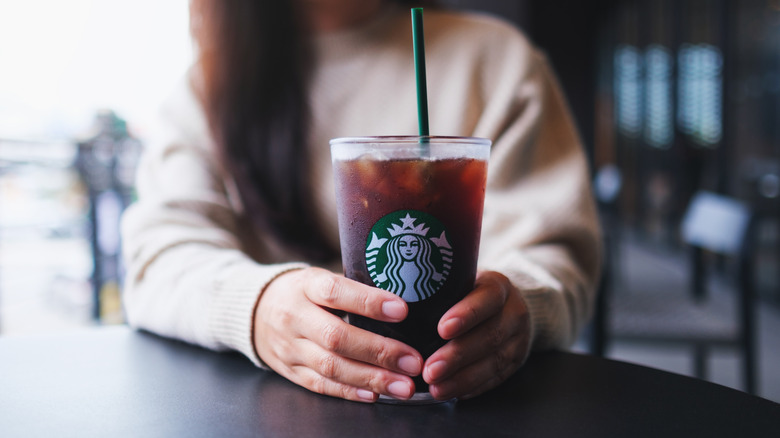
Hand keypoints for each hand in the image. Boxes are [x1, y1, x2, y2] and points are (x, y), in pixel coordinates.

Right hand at [253, 267, 423, 402]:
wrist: (254, 310)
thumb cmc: (302, 292)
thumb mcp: (320, 277)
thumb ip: (353, 288)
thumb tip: (402, 300)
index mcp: (306, 286)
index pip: (336, 292)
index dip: (368, 302)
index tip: (402, 310)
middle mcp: (294, 316)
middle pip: (336, 337)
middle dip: (379, 351)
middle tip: (412, 361)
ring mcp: (289, 347)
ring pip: (331, 367)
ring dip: (372, 378)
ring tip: (404, 385)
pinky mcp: (290, 371)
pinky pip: (321, 385)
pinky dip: (350, 392)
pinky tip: (375, 394)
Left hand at [422, 271, 531, 399]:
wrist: (509, 307)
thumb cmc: (472, 292)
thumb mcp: (463, 280)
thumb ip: (441, 289)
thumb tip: (395, 301)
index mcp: (498, 286)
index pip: (487, 298)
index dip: (466, 314)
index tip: (441, 329)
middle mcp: (513, 312)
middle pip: (490, 335)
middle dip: (458, 355)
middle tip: (430, 369)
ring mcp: (518, 340)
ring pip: (494, 362)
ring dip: (463, 378)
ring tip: (436, 388)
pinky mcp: (515, 362)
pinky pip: (496, 378)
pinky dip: (473, 387)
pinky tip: (452, 392)